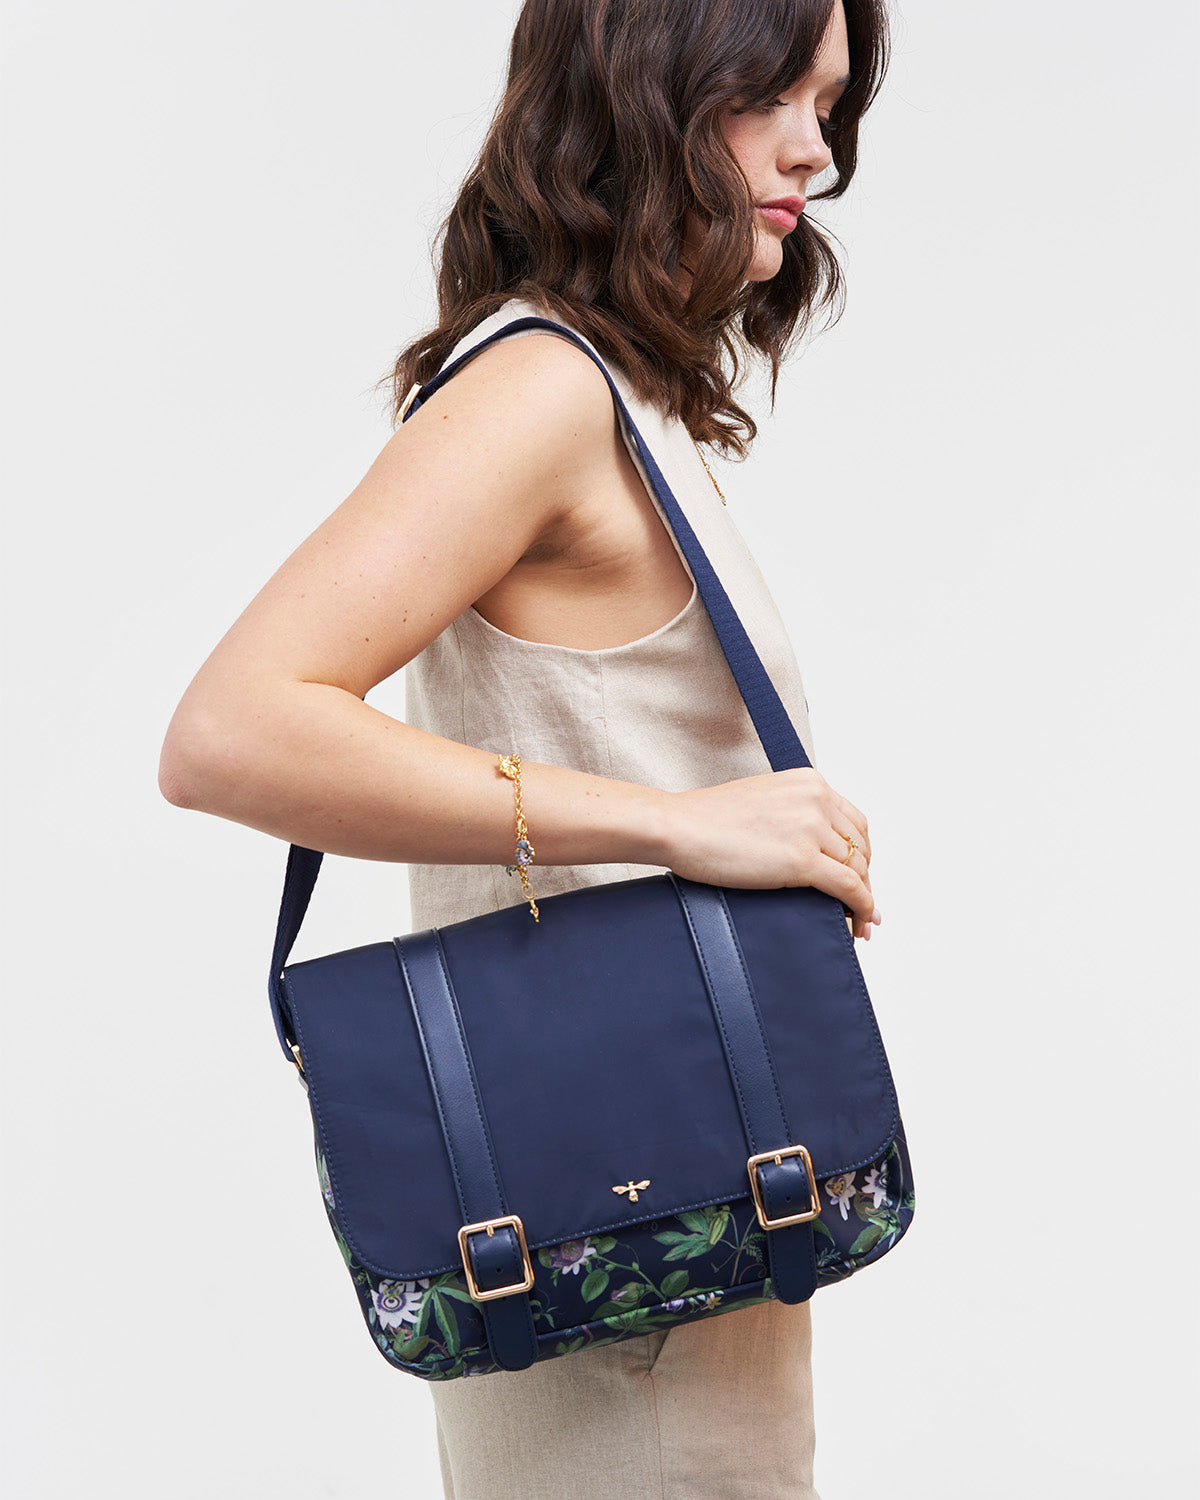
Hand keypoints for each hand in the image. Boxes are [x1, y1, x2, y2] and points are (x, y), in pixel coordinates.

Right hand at [661, 768, 880, 939]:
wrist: (679, 826)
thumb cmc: (705, 818)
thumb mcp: (763, 800)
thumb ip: (792, 815)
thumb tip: (811, 849)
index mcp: (809, 782)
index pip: (854, 822)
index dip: (860, 854)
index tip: (857, 875)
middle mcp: (817, 800)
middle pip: (860, 847)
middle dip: (864, 879)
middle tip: (860, 904)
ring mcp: (811, 829)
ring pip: (858, 870)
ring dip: (864, 898)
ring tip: (860, 921)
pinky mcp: (803, 860)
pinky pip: (848, 887)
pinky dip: (862, 908)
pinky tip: (861, 922)